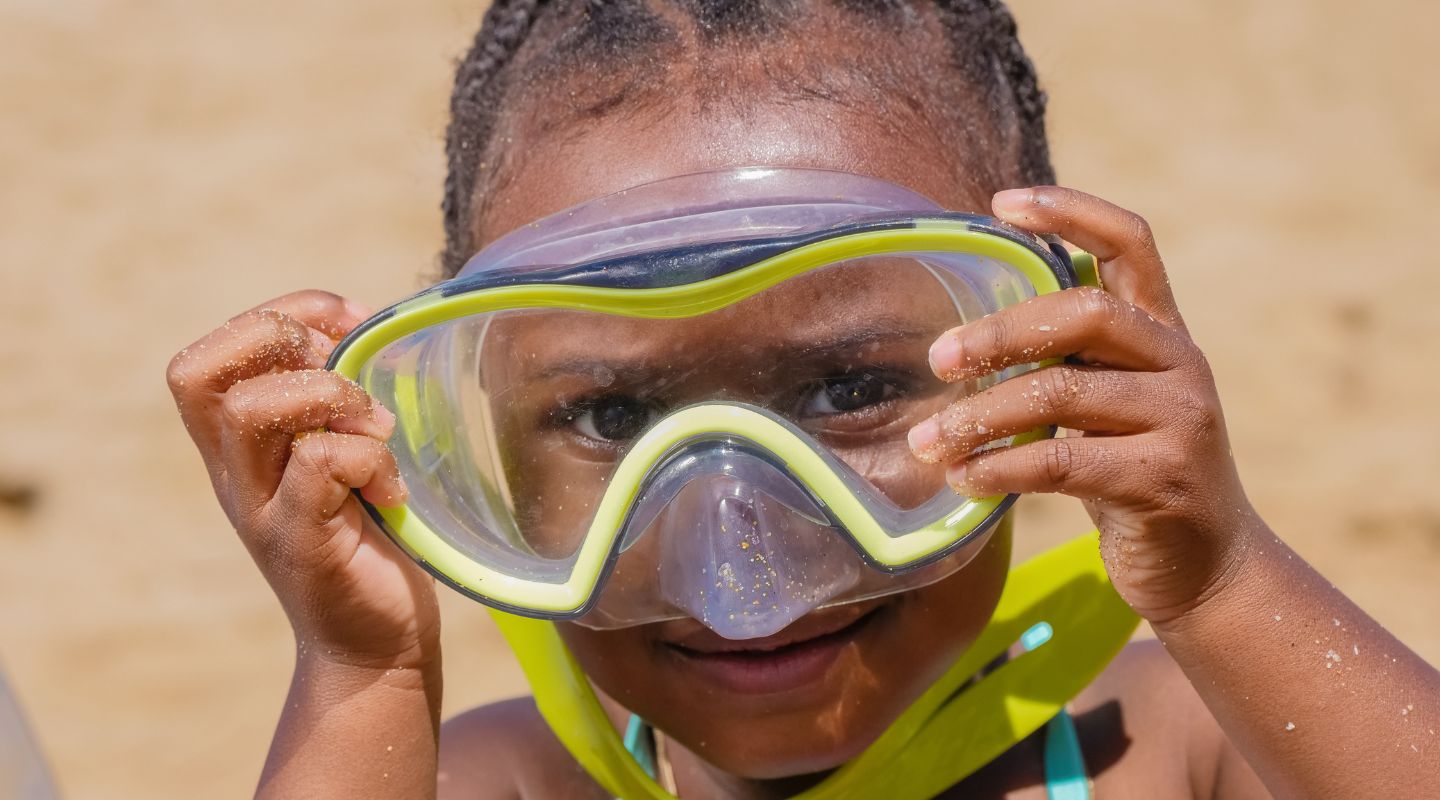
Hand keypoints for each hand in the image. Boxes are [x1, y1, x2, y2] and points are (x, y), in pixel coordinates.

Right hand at [167, 290, 439, 667]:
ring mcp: (260, 510)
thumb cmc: (371, 541)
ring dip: (333, 398)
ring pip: (252, 410)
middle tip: (350, 382)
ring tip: (379, 435)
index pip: (200, 360)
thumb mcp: (346, 456)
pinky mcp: (301, 541)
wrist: (375, 646)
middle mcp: (234, 475)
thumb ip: (337, 400)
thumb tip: (361, 324)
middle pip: (199, 375)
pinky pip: (316, 464)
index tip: (345, 326)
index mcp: (239, 447)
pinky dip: (369, 459)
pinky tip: (392, 491)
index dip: (273, 317)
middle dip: (285, 344)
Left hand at [908, 187, 1257, 623]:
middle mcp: (1179, 363)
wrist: (1209, 567)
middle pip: (1086, 312)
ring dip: (981, 416)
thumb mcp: (1110, 405)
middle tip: (938, 358)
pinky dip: (1003, 468)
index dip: (1072, 211)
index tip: (1002, 202)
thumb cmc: (1135, 474)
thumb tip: (964, 339)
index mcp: (1163, 331)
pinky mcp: (1163, 481)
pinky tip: (965, 479)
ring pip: (1064, 392)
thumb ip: (1069, 362)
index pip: (1130, 243)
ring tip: (926, 442)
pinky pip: (1064, 462)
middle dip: (1001, 332)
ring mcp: (1180, 421)